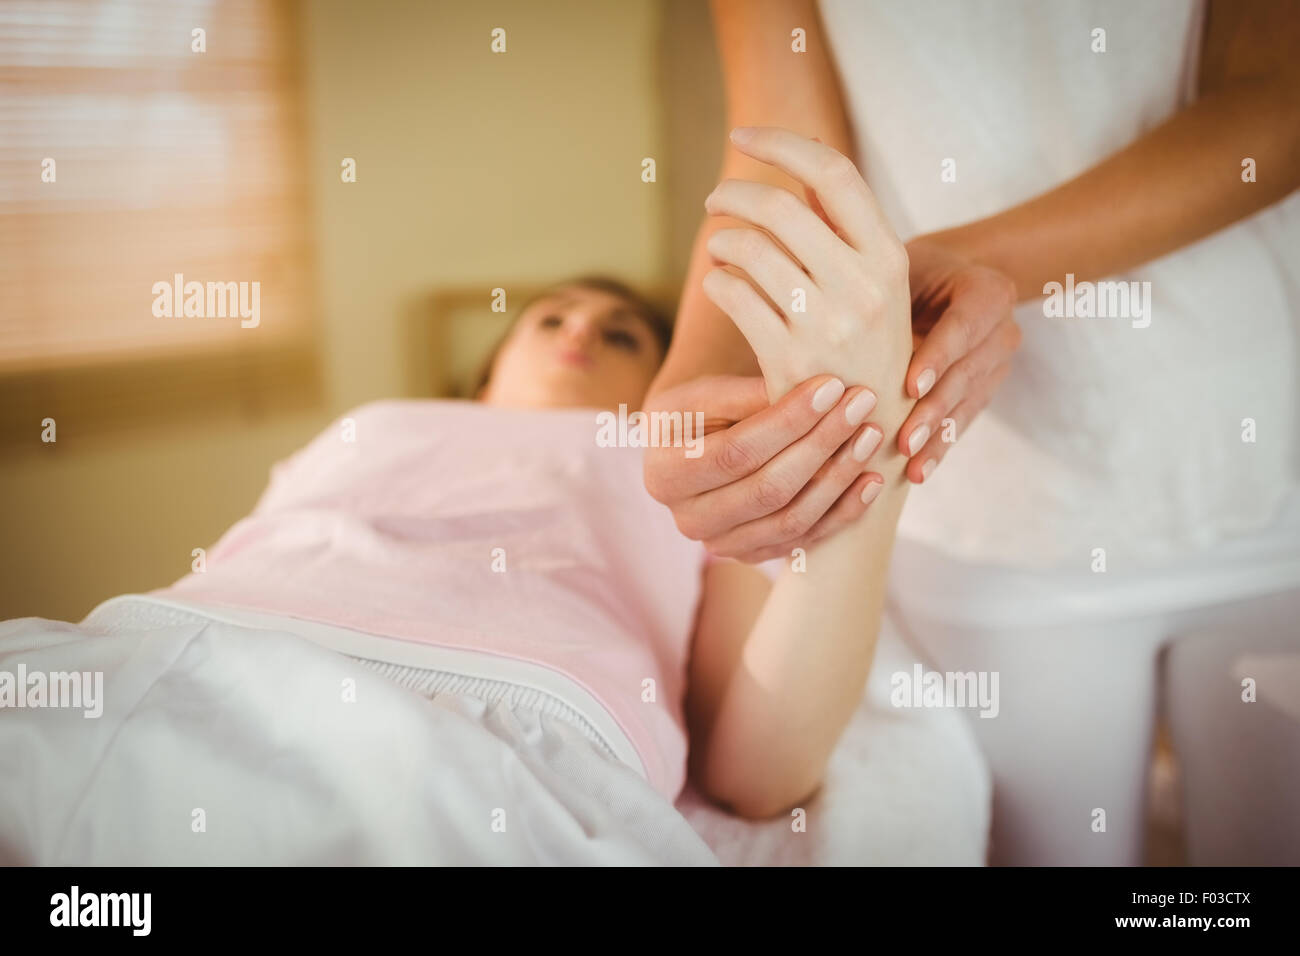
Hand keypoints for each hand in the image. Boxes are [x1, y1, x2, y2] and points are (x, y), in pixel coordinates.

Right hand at [642, 374, 887, 562]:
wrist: (690, 447)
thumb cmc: (700, 410)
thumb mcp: (708, 392)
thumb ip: (750, 395)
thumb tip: (813, 394)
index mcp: (666, 474)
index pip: (737, 451)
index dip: (788, 421)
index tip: (833, 386)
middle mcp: (688, 520)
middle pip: (767, 489)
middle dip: (822, 445)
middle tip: (862, 406)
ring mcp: (721, 546)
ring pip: (791, 520)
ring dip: (839, 479)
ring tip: (871, 437)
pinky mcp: (753, 556)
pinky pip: (805, 540)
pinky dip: (843, 512)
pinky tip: (871, 480)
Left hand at [699, 127, 912, 420]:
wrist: (873, 438)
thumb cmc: (869, 348)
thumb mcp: (877, 284)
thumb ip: (843, 221)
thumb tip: (807, 145)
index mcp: (889, 258)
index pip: (834, 172)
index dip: (783, 144)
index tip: (743, 136)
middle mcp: (863, 287)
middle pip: (779, 205)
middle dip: (733, 193)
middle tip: (715, 200)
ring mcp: (826, 324)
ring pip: (747, 248)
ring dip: (721, 240)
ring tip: (720, 248)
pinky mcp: (787, 359)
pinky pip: (731, 293)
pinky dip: (717, 281)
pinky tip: (721, 286)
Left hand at [896, 236, 1021, 482]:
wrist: (940, 283)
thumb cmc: (905, 274)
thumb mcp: (898, 271)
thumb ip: (884, 297)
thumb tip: (835, 321)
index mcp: (989, 291)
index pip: (963, 327)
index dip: (937, 357)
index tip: (910, 386)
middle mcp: (1003, 329)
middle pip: (966, 372)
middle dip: (934, 409)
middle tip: (904, 440)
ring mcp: (998, 364)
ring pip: (966, 403)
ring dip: (936, 437)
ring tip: (909, 464)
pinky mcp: (985, 391)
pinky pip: (963, 421)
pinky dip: (939, 446)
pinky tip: (918, 472)